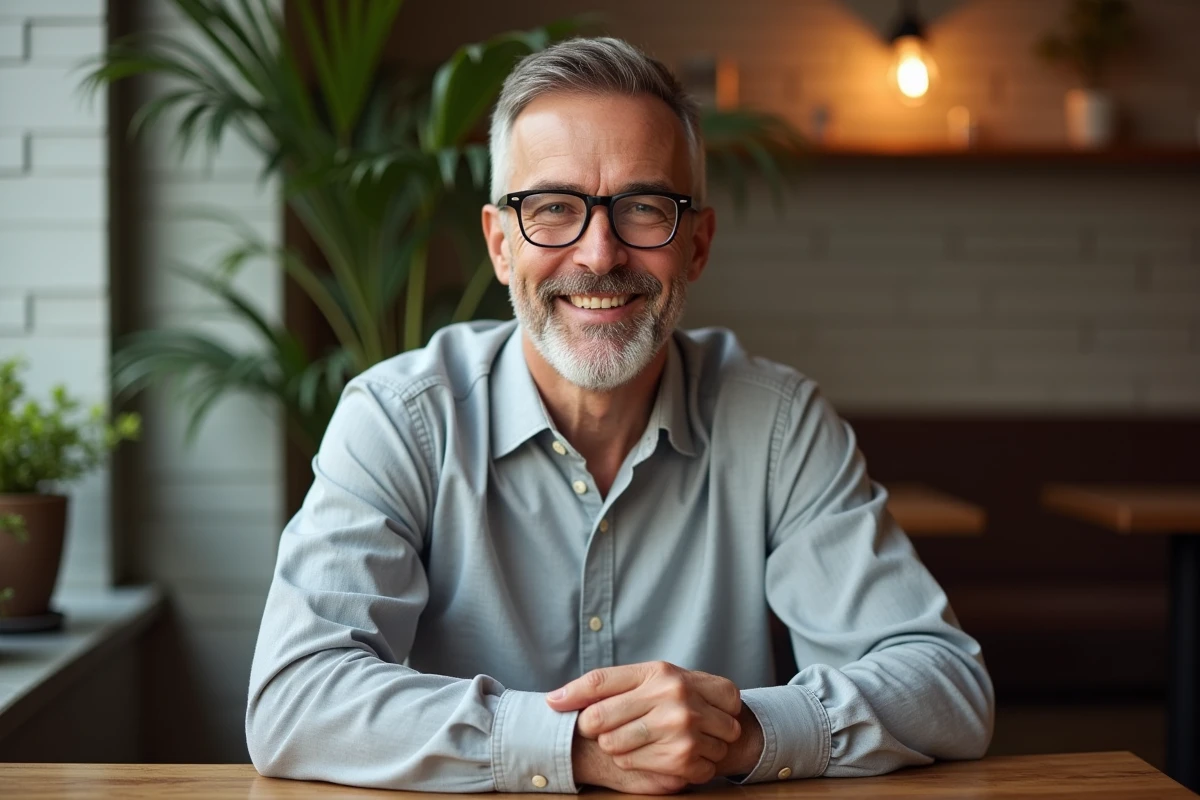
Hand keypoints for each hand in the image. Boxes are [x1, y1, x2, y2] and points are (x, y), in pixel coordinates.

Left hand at [547, 661, 742, 785]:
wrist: (729, 718)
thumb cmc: (673, 694)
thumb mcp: (643, 676)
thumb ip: (597, 685)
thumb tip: (551, 701)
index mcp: (658, 672)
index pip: (596, 688)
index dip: (578, 706)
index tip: (582, 717)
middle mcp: (673, 696)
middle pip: (600, 724)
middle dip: (599, 731)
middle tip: (614, 729)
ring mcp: (683, 729)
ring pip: (615, 749)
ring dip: (618, 748)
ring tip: (636, 738)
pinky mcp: (688, 760)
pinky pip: (634, 766)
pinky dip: (635, 763)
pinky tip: (650, 752)